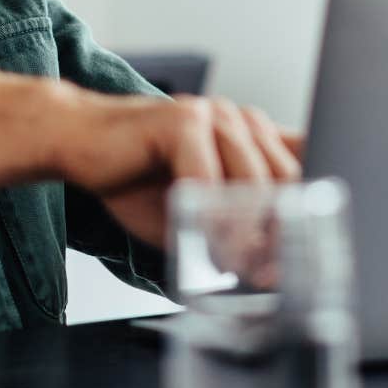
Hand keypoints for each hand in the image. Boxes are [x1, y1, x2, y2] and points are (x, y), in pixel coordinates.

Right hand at [53, 93, 303, 248]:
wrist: (78, 142)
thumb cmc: (136, 177)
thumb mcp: (198, 209)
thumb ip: (235, 228)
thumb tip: (272, 270)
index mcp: (253, 135)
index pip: (305, 165)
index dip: (309, 211)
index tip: (302, 254)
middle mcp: (241, 119)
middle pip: (287, 179)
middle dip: (280, 231)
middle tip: (267, 273)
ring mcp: (214, 114)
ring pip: (253, 181)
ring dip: (246, 232)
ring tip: (235, 265)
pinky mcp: (182, 119)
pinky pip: (208, 178)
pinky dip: (208, 218)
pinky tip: (200, 240)